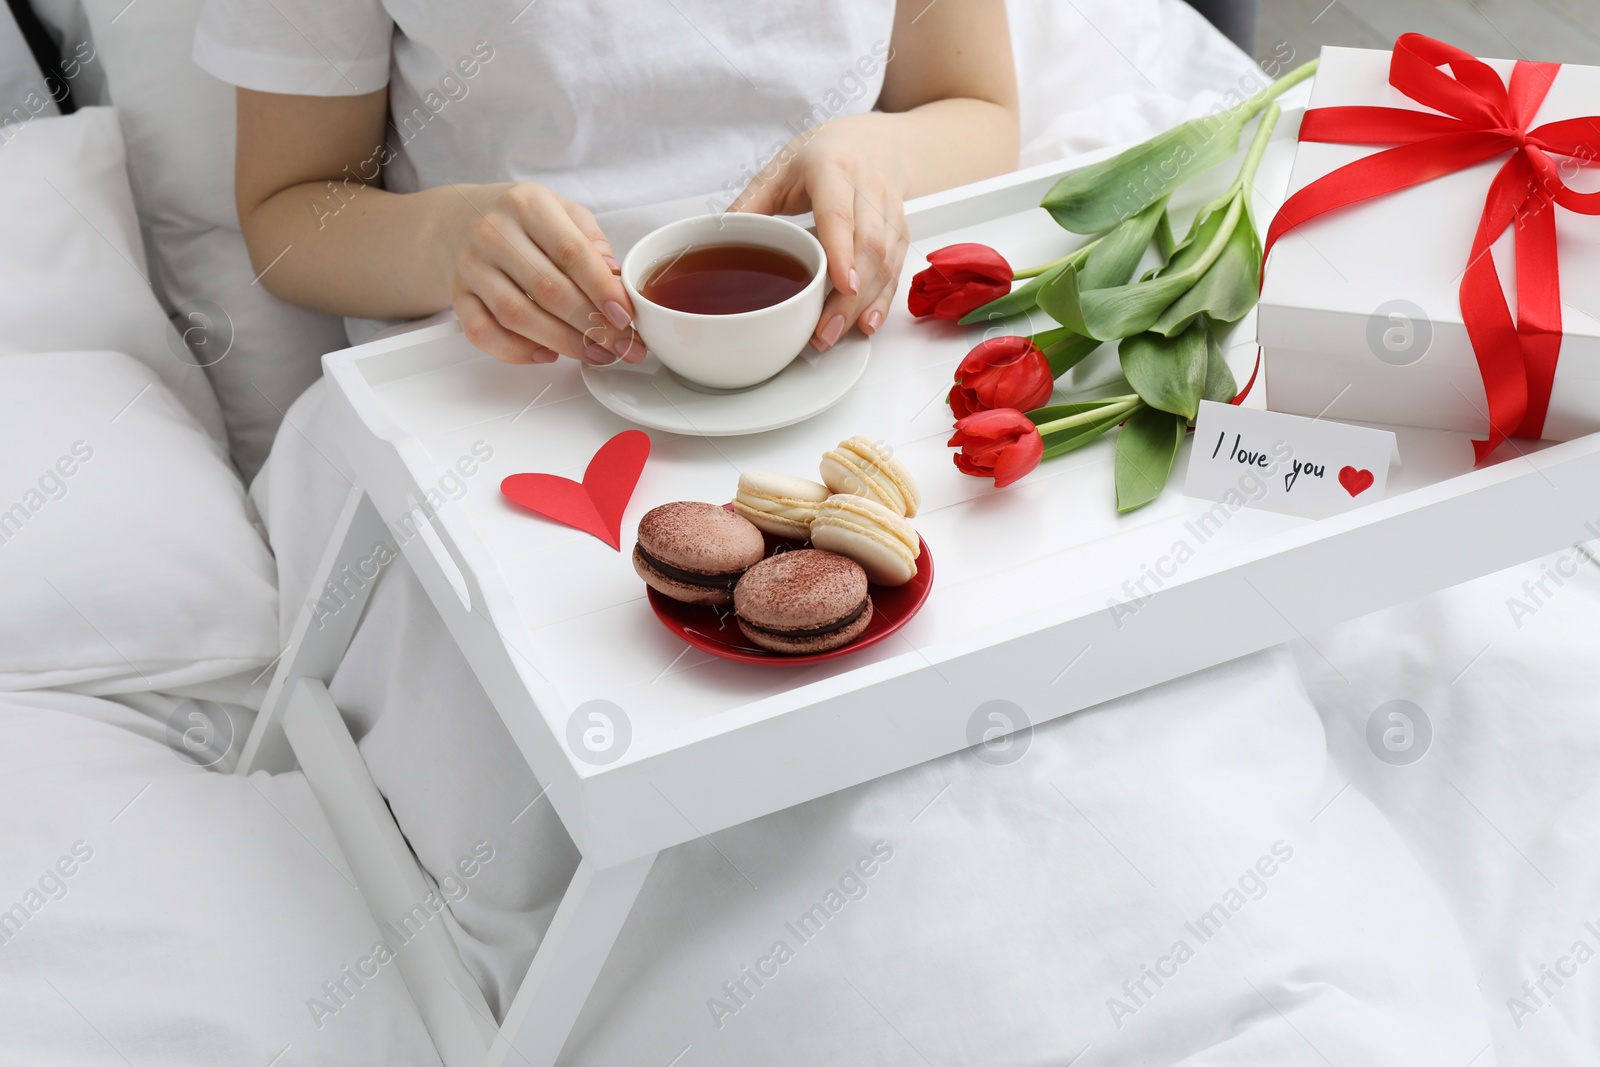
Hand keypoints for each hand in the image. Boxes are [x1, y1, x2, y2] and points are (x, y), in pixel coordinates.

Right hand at [442, 183, 642, 365]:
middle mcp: (494, 233)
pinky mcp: (458, 296)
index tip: (625, 316)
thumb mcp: (562, 211)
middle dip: (591, 326)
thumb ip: (592, 242)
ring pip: (517, 316)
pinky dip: (516, 351)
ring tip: (597, 354)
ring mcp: (471, 266)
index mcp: (527, 205)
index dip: (602, 290)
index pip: (571, 252)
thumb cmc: (520, 219)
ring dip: (563, 343)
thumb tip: (615, 278)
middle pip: (548, 290)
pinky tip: (547, 354)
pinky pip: (483, 333)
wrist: (458, 219)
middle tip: (622, 345)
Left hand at [730, 114, 909, 350]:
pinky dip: (882, 299)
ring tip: (838, 333)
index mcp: (833, 169)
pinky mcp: (901, 229)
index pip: (840, 214)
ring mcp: (889, 210)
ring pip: (886, 261)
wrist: (869, 142)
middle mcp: (868, 187)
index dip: (842, 250)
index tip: (843, 284)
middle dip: (850, 296)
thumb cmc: (821, 156)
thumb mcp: (779, 171)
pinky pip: (897, 267)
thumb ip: (750, 205)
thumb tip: (718, 238)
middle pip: (868, 246)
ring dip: (866, 303)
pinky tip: (867, 322)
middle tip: (825, 331)